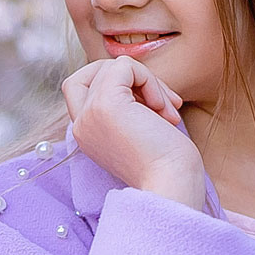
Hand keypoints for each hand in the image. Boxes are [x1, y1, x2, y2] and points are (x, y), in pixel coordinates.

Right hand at [63, 55, 206, 210]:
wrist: (173, 187)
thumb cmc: (169, 166)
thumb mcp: (140, 131)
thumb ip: (130, 107)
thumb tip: (141, 77)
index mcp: (87, 134)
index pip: (82, 88)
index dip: (118, 86)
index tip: (151, 108)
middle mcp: (81, 125)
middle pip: (94, 72)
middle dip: (131, 78)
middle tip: (162, 103)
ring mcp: (89, 114)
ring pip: (113, 67)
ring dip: (149, 82)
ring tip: (169, 111)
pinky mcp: (105, 104)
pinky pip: (124, 66)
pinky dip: (149, 79)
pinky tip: (163, 109)